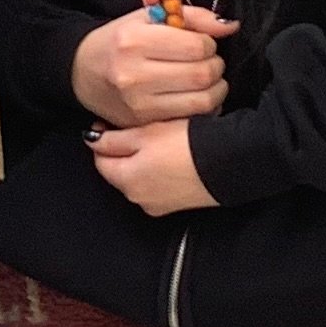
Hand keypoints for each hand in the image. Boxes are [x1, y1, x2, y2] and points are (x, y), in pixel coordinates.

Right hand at [72, 2, 238, 124]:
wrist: (80, 72)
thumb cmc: (118, 41)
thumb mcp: (147, 18)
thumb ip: (191, 17)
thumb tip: (230, 26)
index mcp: (133, 41)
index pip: (196, 46)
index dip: (210, 44)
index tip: (203, 43)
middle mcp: (134, 74)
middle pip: (202, 74)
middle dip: (216, 66)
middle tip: (209, 62)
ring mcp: (138, 103)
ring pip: (201, 100)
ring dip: (215, 88)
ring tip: (206, 79)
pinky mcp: (142, 122)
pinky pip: (190, 117)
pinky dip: (203, 106)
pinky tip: (196, 96)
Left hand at [89, 120, 213, 214]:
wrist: (233, 162)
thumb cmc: (188, 145)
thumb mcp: (146, 135)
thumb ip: (115, 140)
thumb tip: (92, 140)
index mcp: (127, 181)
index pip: (101, 161)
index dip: (103, 140)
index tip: (110, 122)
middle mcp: (139, 199)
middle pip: (120, 171)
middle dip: (124, 150)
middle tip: (137, 127)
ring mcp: (161, 204)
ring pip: (140, 177)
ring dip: (143, 160)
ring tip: (159, 138)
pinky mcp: (181, 203)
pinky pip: (160, 184)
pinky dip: (160, 170)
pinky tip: (173, 154)